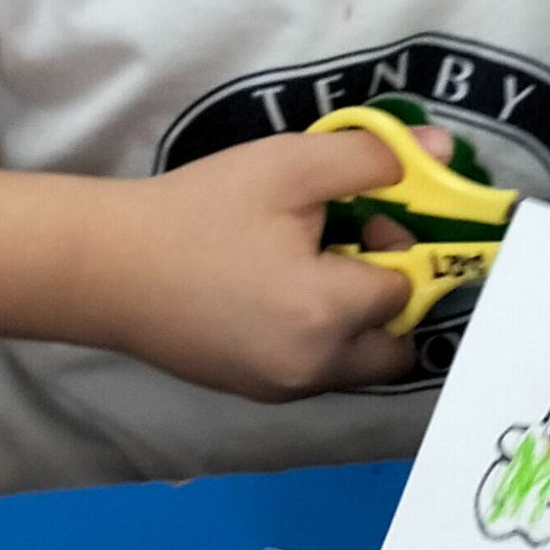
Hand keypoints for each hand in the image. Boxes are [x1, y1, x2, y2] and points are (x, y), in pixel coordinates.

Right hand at [74, 124, 448, 399]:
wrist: (104, 267)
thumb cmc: (198, 210)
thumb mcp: (288, 165)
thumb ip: (372, 159)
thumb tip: (445, 155)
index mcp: (328, 313)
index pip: (409, 287)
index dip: (398, 245)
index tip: (365, 214)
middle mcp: (314, 367)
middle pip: (397, 343)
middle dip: (389, 297)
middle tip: (345, 249)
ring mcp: (283, 388)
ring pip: (357, 361)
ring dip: (354, 320)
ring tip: (305, 268)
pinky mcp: (255, 393)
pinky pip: (316, 370)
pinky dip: (316, 336)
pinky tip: (273, 292)